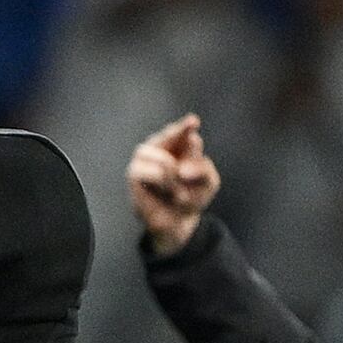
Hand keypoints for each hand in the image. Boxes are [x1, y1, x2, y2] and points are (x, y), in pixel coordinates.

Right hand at [126, 113, 219, 254]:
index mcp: (180, 144)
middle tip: (188, 170)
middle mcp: (160, 147)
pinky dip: (163, 183)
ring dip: (174, 176)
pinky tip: (169, 191)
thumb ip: (201, 168)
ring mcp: (144, 158)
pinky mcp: (133, 173)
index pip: (182, 131)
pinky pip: (149, 172)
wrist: (177, 220)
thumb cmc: (192, 195)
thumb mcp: (209, 182)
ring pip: (161, 158)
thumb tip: (180, 169)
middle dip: (182, 149)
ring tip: (178, 189)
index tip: (193, 121)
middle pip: (169, 136)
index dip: (186, 126)